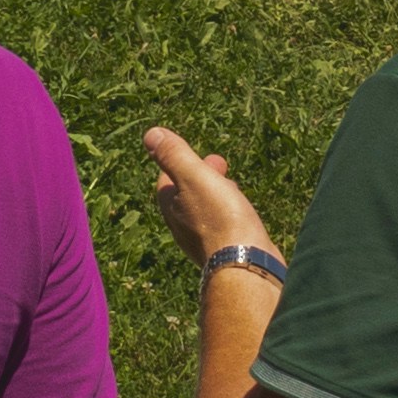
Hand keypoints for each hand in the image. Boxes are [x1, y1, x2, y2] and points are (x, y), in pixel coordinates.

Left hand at [143, 127, 276, 266]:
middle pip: (186, 196)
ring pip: (205, 211)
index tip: (197, 154)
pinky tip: (244, 212)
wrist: (246, 263)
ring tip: (232, 185)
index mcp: (171, 208)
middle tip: (220, 164)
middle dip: (200, 177)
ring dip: (216, 194)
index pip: (166, 182)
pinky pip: (223, 226)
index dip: (179, 164)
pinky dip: (230, 212)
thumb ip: (174, 155)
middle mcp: (182, 227)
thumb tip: (150, 134)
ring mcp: (203, 241)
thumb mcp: (195, 178)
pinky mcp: (224, 252)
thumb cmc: (221, 219)